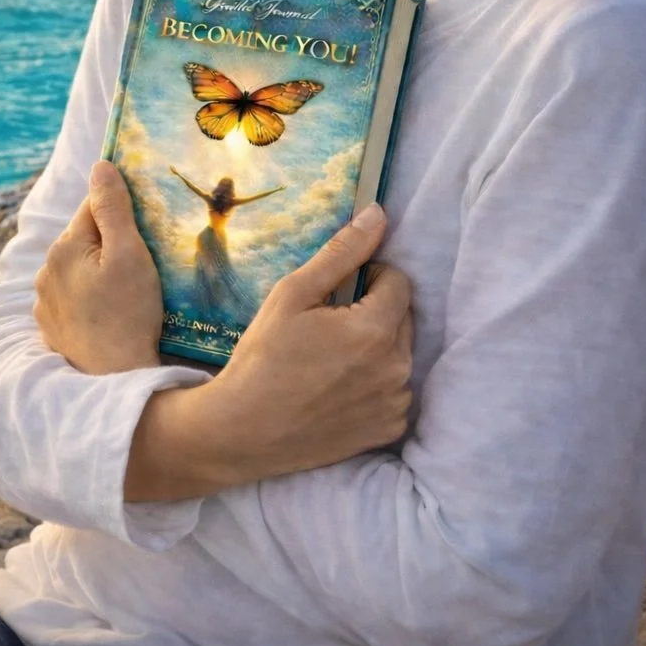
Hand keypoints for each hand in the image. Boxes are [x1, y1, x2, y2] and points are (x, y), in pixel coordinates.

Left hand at [33, 160, 164, 374]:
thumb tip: (100, 166)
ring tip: (130, 291)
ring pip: (79, 268)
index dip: (123, 213)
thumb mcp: (129, 254)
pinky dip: (92, 298)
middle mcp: (46, 270)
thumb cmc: (129, 315)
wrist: (117, 380)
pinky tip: (112, 312)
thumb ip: (113, 208)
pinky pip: (75, 297)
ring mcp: (46, 302)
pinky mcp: (53, 327)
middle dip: (111, 242)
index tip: (145, 229)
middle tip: (144, 262)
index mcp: (63, 246)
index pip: (93, 207)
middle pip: (85, 238)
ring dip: (101, 270)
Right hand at [206, 203, 412, 481]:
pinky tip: (338, 389)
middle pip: (402, 317)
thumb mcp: (293, 294)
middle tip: (328, 326)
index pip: (398, 282)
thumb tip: (378, 213)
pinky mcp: (389, 430)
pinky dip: (375, 384)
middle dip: (373, 311)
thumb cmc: (263, 358)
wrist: (244, 432)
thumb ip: (342, 253)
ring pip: (399, 354)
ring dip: (376, 348)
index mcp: (375, 329)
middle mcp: (397, 368)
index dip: (369, 278)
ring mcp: (395, 403)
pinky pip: (395, 390)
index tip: (337, 293)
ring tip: (330, 360)